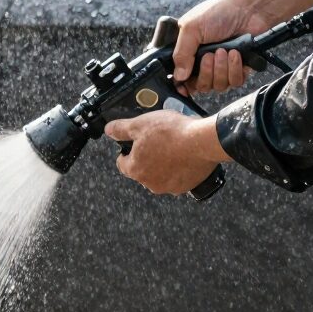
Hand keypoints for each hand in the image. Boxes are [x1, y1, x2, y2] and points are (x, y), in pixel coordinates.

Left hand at [105, 110, 228, 195]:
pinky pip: (177, 178)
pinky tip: (184, 155)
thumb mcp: (140, 124)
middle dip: (147, 156)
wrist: (202, 141)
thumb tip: (109, 130)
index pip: (122, 163)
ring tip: (172, 147)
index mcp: (135, 169)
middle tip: (157, 140)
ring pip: (160, 175)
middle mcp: (150, 183)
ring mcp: (169, 187)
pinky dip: (178, 169)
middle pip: (142, 169)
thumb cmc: (172, 133)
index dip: (126, 151)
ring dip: (163, 163)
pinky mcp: (186, 187)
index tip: (134, 144)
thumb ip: (121, 128)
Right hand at [171, 0, 272, 95]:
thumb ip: (181, 54)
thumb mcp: (192, 29)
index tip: (184, 88)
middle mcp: (204, 61)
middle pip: (200, 85)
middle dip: (206, 73)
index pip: (181, 77)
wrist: (249, 9)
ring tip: (225, 50)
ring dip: (221, 69)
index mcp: (188, 51)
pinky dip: (235, 69)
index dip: (183, 84)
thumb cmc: (219, 12)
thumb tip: (178, 76)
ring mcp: (222, 66)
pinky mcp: (239, 68)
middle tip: (210, 55)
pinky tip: (236, 54)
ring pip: (218, 86)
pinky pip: (235, 82)